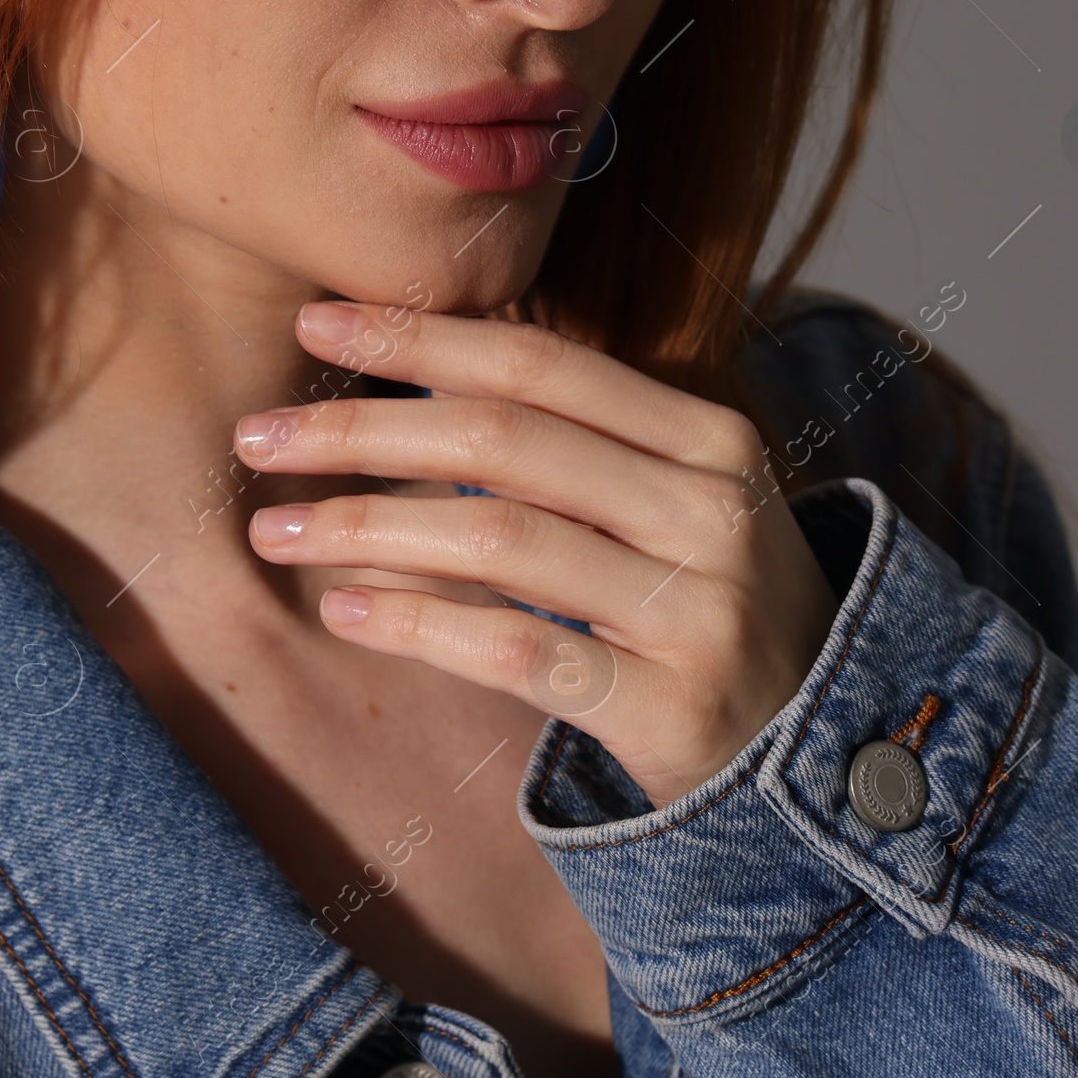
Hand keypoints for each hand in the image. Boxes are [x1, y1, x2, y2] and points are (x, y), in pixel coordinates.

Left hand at [235, 301, 838, 807]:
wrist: (821, 756)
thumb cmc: (707, 613)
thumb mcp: (669, 508)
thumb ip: (568, 449)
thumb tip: (403, 386)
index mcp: (707, 439)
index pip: (538, 363)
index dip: (419, 337)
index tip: (314, 321)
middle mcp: (711, 510)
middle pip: (504, 441)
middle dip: (362, 431)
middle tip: (257, 439)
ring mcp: (697, 609)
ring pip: (499, 540)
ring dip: (365, 528)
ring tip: (276, 532)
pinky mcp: (670, 706)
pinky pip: (517, 650)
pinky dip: (419, 624)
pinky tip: (346, 612)